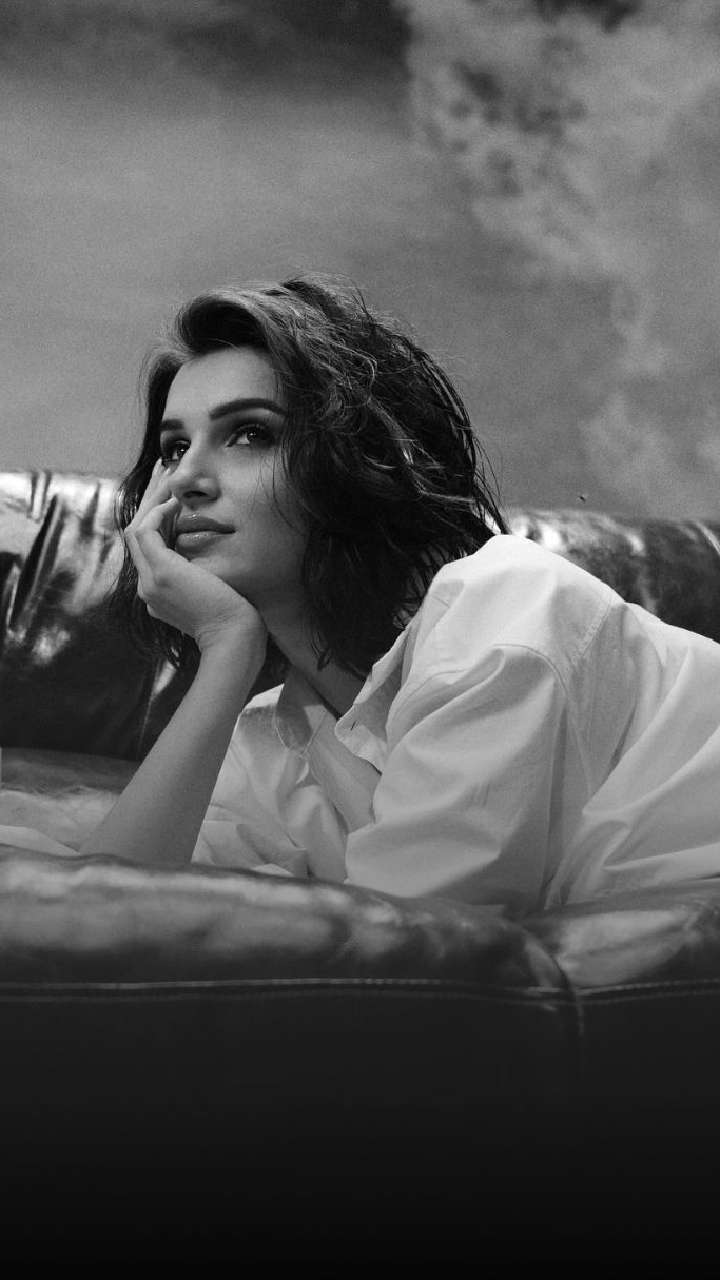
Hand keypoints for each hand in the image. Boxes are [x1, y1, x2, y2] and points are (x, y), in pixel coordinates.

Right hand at [124, 460, 266, 661]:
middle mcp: (147, 587)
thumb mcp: (215, 593)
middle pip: (136, 535)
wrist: (234, 638)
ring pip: (136, 528)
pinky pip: (145, 531)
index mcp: (158, 593)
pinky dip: (157, 513)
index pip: (149, 549)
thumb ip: (204, 577)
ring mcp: (149, 582)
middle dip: (149, 502)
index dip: (157, 521)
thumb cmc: (235, 619)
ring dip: (151, 500)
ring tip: (167, 477)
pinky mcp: (161, 572)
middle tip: (162, 474)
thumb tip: (208, 557)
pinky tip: (174, 503)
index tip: (172, 498)